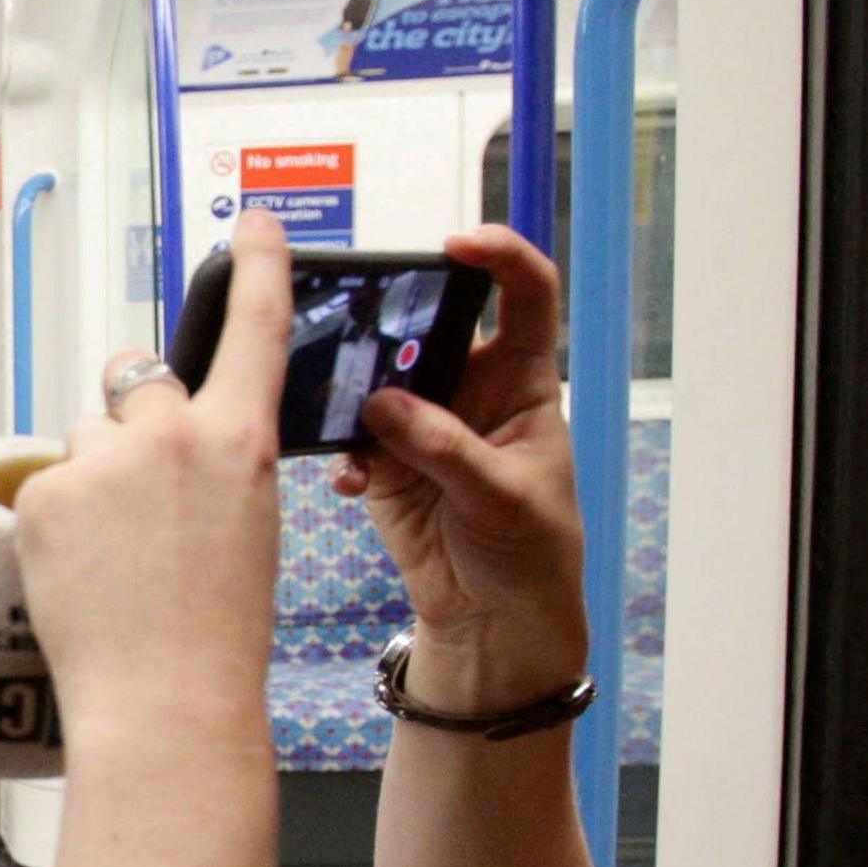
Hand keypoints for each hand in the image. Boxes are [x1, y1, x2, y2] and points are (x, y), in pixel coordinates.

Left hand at [8, 211, 291, 743]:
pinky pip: (49, 481)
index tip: (253, 222)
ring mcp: (102, 458)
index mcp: (242, 441)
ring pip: (89, 436)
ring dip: (97, 474)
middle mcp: (171, 433)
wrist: (164, 699)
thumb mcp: (247, 526)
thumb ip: (214, 465)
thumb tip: (166, 449)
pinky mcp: (43, 489)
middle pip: (141, 381)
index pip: (252, 330)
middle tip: (144, 498)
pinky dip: (60, 518)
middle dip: (137, 421)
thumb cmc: (219, 632)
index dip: (256, 268)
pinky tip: (83, 571)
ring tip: (118, 555)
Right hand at [339, 226, 588, 711]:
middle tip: (356, 320)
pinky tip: (349, 479)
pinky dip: (339, 448)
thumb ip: (447, 448)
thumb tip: (384, 404)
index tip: (458, 246)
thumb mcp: (505, 499)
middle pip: (429, 322)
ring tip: (337, 400)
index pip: (526, 295)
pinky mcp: (381, 458)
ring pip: (377, 372)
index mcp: (522, 381)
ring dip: (353, 382)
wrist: (492, 620)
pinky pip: (346, 433)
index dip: (499, 257)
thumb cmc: (531, 553)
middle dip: (392, 316)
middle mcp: (469, 387)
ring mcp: (421, 420)